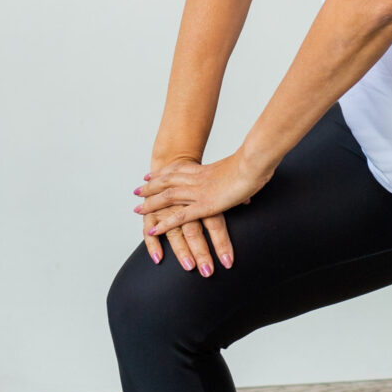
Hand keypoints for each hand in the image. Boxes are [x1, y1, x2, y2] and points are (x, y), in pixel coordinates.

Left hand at [133, 150, 272, 275]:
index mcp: (205, 170)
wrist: (254, 162)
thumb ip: (238, 178)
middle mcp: (197, 178)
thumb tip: (246, 187)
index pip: (178, 169)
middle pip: (167, 181)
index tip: (152, 175)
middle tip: (137, 190)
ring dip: (151, 203)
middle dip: (150, 186)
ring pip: (167, 197)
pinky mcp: (205, 205)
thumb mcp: (241, 168)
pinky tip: (153, 229)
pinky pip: (179, 216)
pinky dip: (164, 223)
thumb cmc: (254, 163)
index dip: (163, 172)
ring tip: (137, 210)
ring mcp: (199, 191)